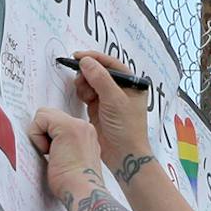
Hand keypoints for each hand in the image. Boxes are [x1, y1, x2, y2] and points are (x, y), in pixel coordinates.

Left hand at [30, 106, 102, 205]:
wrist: (82, 192)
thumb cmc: (74, 185)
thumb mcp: (69, 161)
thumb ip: (62, 147)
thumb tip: (45, 144)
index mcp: (86, 135)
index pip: (57, 122)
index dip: (48, 136)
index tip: (53, 155)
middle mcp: (85, 127)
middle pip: (50, 115)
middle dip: (43, 133)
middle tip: (51, 154)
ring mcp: (78, 125)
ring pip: (44, 115)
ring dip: (40, 135)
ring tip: (52, 154)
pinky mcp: (67, 127)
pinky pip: (40, 119)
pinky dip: (37, 136)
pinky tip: (48, 152)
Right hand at [69, 50, 152, 177]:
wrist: (123, 154)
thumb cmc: (127, 128)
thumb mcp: (114, 100)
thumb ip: (100, 79)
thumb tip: (86, 61)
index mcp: (132, 83)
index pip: (111, 64)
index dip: (94, 58)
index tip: (78, 56)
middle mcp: (121, 89)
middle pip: (99, 72)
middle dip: (87, 73)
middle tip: (80, 79)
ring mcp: (109, 99)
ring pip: (91, 82)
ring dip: (84, 84)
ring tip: (85, 94)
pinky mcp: (99, 108)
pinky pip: (87, 94)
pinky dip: (82, 93)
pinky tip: (83, 98)